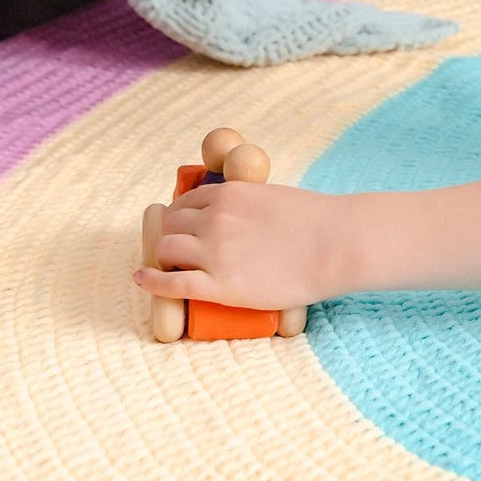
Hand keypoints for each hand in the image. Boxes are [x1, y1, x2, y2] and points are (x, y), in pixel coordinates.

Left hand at [133, 182, 337, 309]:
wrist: (338, 246)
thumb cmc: (317, 223)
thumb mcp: (273, 197)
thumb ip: (247, 204)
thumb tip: (240, 216)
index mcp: (228, 195)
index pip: (185, 204)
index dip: (180, 218)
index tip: (182, 230)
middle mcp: (215, 219)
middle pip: (170, 226)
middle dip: (172, 237)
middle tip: (180, 252)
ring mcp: (215, 253)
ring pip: (167, 251)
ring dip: (166, 258)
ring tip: (174, 268)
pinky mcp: (220, 285)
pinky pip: (172, 283)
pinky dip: (151, 281)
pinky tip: (142, 278)